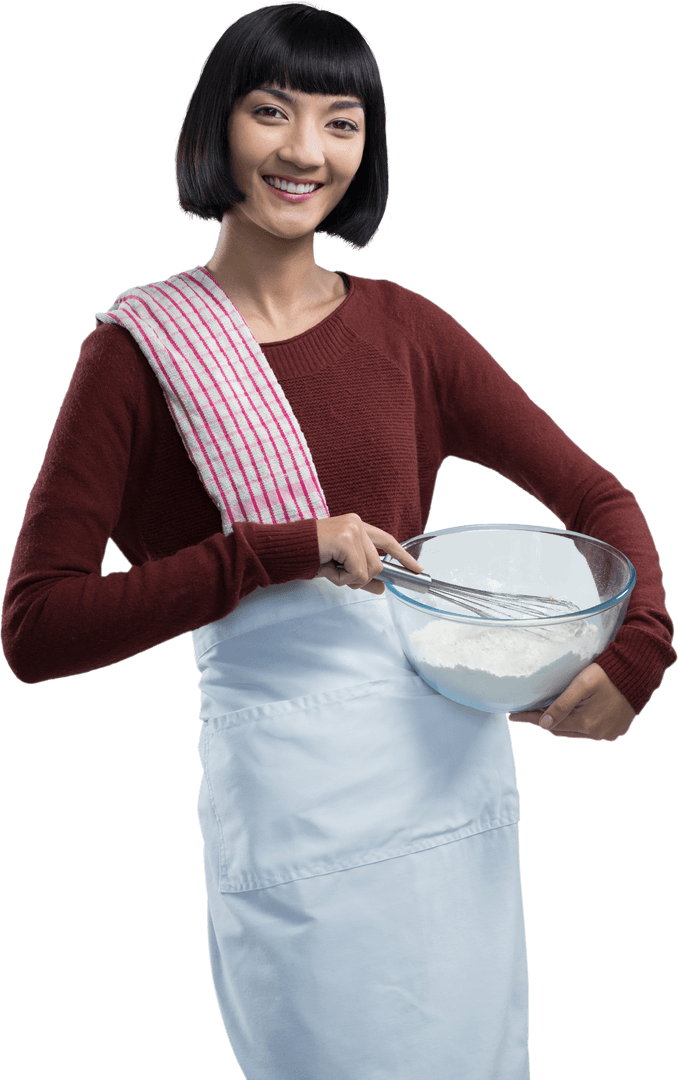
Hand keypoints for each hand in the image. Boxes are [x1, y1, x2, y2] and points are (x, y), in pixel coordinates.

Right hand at [316, 513, 422, 594]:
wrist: (286, 549)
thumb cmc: (309, 555)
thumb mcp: (339, 568)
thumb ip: (362, 576)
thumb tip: (382, 588)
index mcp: (356, 526)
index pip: (387, 540)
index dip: (403, 556)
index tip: (417, 569)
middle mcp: (357, 524)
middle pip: (378, 564)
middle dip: (360, 578)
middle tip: (340, 575)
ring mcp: (352, 530)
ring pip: (369, 570)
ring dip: (349, 579)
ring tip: (331, 569)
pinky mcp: (345, 539)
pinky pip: (357, 572)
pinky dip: (342, 578)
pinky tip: (328, 568)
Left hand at [508, 663, 635, 741]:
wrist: (637, 674)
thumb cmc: (608, 675)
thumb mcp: (581, 685)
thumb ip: (562, 704)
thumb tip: (543, 724)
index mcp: (585, 723)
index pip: (548, 724)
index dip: (529, 718)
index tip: (512, 716)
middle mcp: (595, 734)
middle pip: (561, 731)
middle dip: (543, 721)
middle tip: (527, 712)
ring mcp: (606, 735)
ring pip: (575, 733)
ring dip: (561, 724)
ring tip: (546, 714)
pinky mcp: (614, 732)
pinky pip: (590, 732)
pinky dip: (579, 726)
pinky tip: (572, 716)